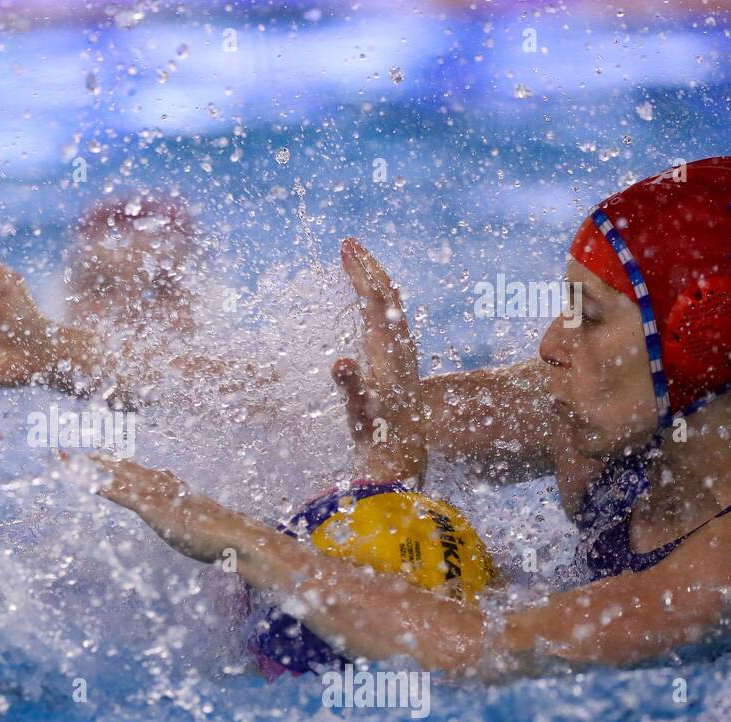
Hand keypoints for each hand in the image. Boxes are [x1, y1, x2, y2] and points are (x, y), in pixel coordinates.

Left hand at [90, 454, 233, 563]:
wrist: (235, 536)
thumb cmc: (220, 534)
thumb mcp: (198, 521)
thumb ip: (188, 513)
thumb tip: (191, 514)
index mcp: (173, 487)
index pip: (142, 472)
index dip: (124, 465)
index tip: (110, 458)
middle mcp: (164, 485)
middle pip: (128, 468)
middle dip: (105, 460)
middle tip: (84, 452)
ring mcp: (159, 495)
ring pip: (122, 476)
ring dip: (99, 468)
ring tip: (77, 459)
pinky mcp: (155, 509)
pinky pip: (126, 497)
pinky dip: (107, 489)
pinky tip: (91, 485)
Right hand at [332, 237, 425, 484]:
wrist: (400, 460)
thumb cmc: (377, 438)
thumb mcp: (358, 414)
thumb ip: (350, 387)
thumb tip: (339, 362)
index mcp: (387, 351)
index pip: (375, 300)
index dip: (360, 272)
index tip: (345, 247)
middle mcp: (398, 348)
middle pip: (387, 295)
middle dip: (368, 266)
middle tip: (348, 242)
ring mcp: (401, 355)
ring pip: (390, 306)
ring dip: (374, 280)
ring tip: (357, 262)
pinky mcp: (398, 364)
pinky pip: (388, 320)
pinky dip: (376, 301)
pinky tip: (368, 302)